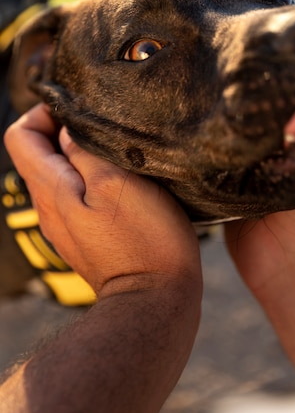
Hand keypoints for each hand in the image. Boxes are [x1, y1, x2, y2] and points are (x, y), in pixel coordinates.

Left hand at [4, 104, 201, 297]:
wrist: (156, 301)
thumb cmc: (144, 240)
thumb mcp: (116, 183)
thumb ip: (85, 150)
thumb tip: (69, 130)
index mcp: (50, 190)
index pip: (21, 134)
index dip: (46, 112)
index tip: (82, 111)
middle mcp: (50, 208)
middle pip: (41, 153)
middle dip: (69, 132)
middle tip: (110, 131)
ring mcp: (67, 226)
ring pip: (63, 174)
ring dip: (86, 157)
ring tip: (122, 157)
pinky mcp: (87, 238)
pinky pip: (80, 197)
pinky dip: (96, 181)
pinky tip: (127, 186)